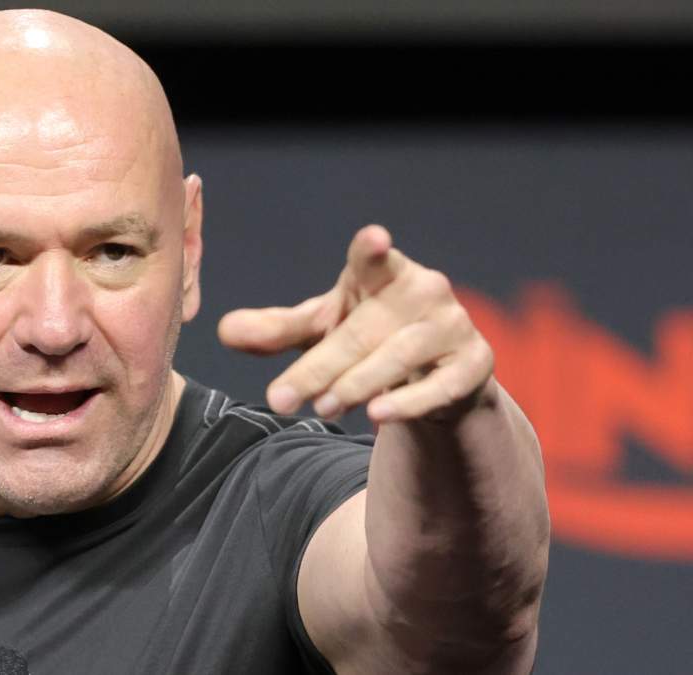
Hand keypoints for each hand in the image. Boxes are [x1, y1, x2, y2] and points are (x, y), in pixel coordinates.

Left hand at [217, 224, 493, 422]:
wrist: (440, 377)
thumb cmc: (371, 339)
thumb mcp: (322, 331)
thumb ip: (276, 330)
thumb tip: (223, 331)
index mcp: (382, 273)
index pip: (372, 258)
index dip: (371, 249)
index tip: (374, 239)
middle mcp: (423, 290)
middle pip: (362, 330)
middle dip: (319, 367)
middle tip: (279, 398)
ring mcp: (453, 326)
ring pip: (396, 358)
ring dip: (355, 385)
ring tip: (322, 408)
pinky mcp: (474, 364)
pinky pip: (438, 387)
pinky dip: (407, 403)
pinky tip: (377, 416)